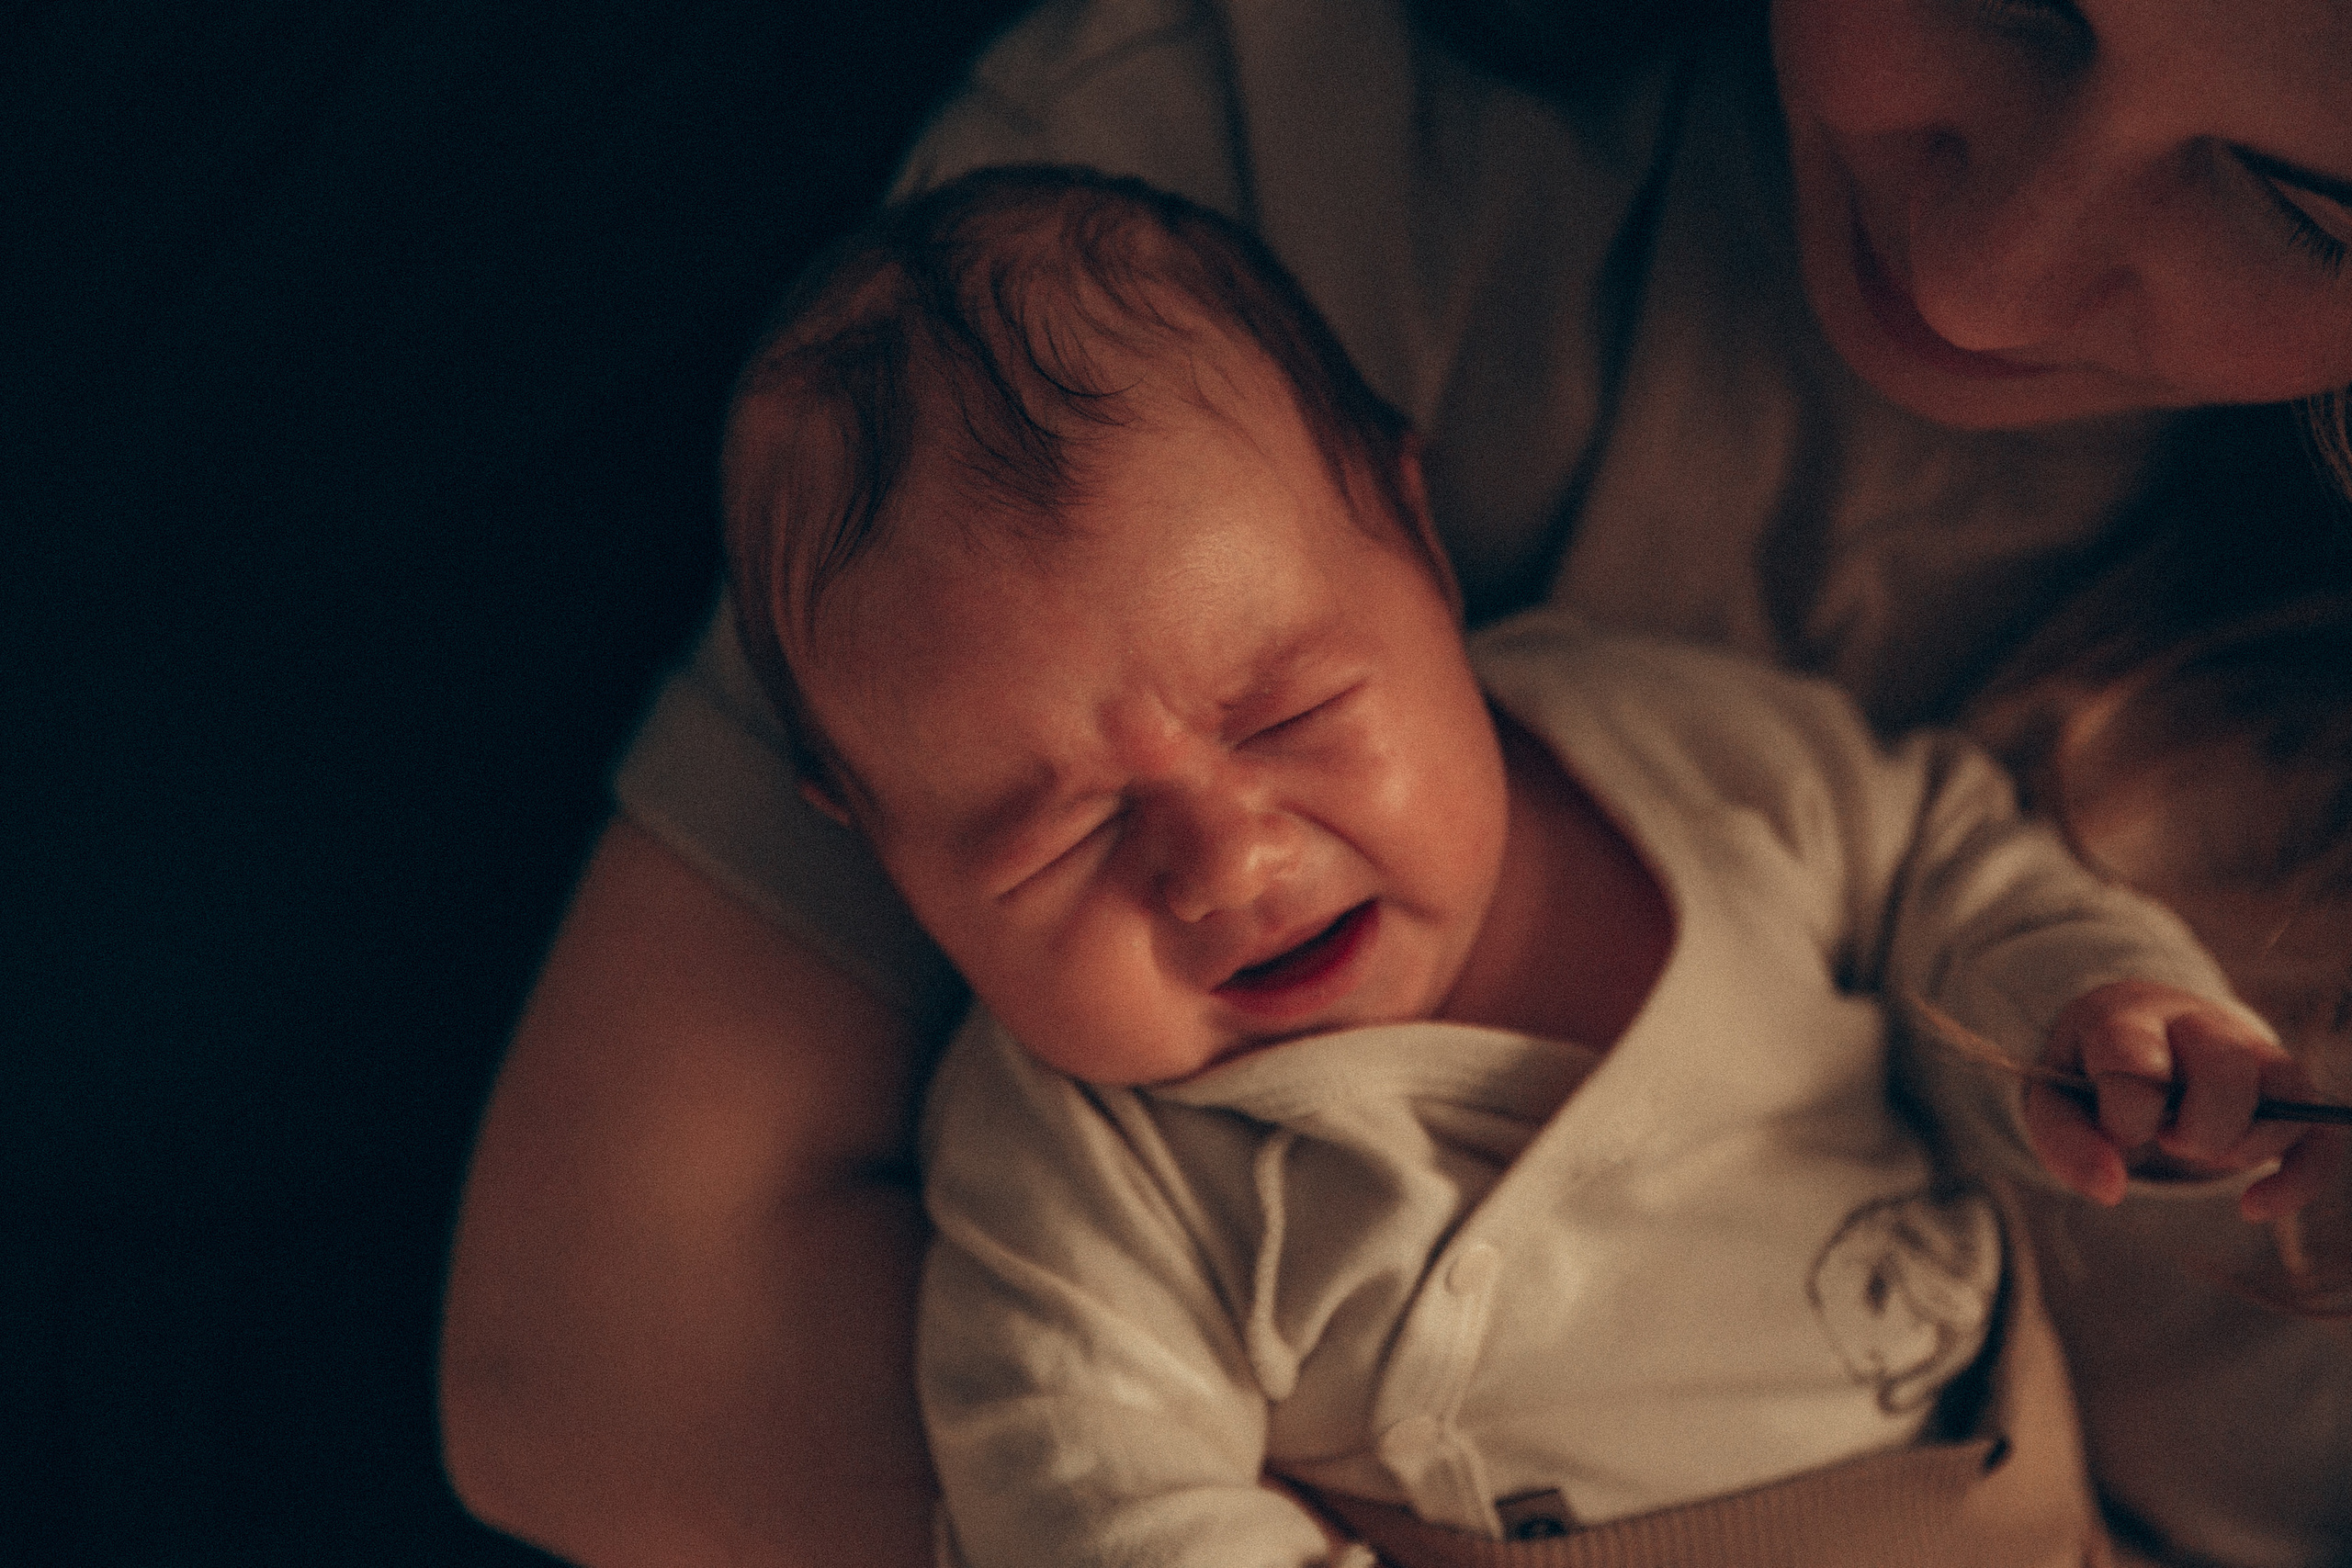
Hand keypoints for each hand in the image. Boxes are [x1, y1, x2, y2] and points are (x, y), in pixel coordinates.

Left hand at [2027, 980, 2345, 1221]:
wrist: (2137, 1037)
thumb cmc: (2093, 1076)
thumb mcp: (2056, 1102)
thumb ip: (2066, 1142)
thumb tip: (2111, 1188)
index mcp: (2128, 1019)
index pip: (2140, 1058)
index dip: (2131, 1112)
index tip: (2120, 1129)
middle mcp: (2198, 1022)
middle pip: (2227, 1067)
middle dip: (2198, 1128)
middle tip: (2168, 1139)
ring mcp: (2252, 1049)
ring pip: (2284, 1092)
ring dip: (2243, 1146)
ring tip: (2197, 1149)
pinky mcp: (2287, 1090)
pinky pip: (2319, 1132)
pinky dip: (2297, 1180)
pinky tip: (2252, 1206)